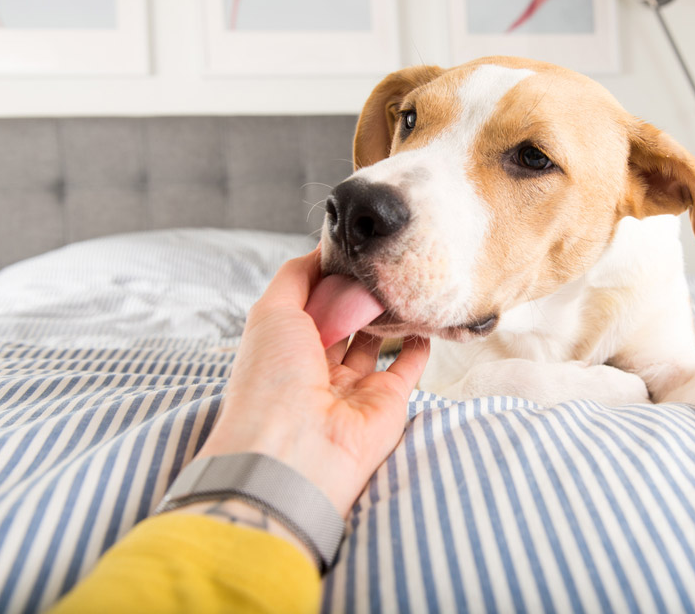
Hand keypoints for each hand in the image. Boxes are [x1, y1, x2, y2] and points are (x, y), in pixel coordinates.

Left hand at [196, 246, 429, 518]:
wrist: (296, 449)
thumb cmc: (272, 379)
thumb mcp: (270, 312)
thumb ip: (295, 277)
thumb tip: (321, 251)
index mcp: (284, 348)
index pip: (309, 304)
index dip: (327, 276)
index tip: (350, 246)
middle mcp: (317, 367)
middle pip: (343, 320)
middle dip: (357, 292)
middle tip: (380, 259)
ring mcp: (354, 386)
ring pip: (375, 340)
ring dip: (387, 312)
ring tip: (402, 278)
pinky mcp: (388, 401)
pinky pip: (408, 366)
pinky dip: (419, 342)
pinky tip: (425, 316)